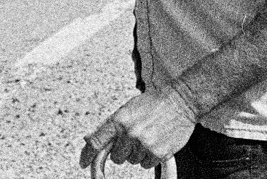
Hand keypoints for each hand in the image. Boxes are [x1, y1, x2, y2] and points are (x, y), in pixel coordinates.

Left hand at [79, 85, 198, 172]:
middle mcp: (130, 133)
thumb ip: (111, 125)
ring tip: (149, 135)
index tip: (83, 163)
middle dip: (124, 150)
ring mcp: (144, 144)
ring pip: (132, 161)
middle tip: (135, 137)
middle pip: (117, 158)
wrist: (182, 101)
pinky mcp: (158, 153)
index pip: (97, 142)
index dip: (87, 155)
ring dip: (138, 152)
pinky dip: (150, 157)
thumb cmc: (155, 102)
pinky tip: (157, 141)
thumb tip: (91, 139)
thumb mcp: (129, 108)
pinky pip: (146, 164)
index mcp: (120, 120)